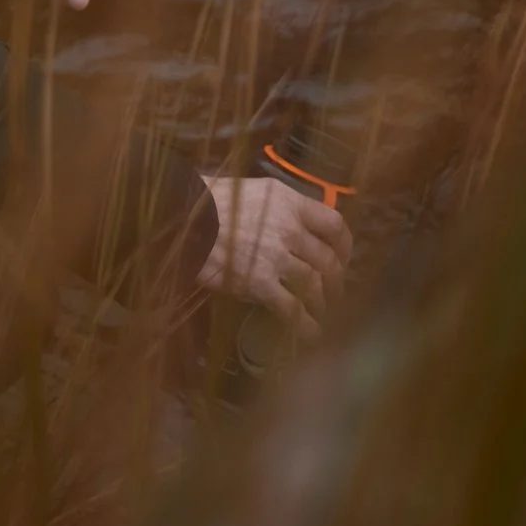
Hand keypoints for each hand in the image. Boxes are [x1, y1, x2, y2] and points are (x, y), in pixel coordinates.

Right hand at [198, 176, 353, 335]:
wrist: (180, 216)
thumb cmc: (211, 200)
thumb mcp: (253, 191)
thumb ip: (280, 208)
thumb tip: (298, 228)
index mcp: (289, 201)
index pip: (334, 224)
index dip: (345, 246)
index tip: (342, 258)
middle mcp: (289, 228)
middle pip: (328, 260)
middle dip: (336, 282)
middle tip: (333, 293)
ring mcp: (275, 256)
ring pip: (315, 285)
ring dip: (323, 303)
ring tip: (321, 313)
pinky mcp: (258, 282)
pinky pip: (291, 308)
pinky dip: (305, 324)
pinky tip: (310, 334)